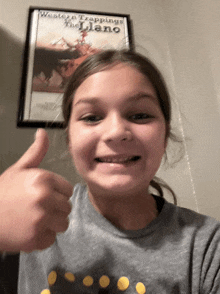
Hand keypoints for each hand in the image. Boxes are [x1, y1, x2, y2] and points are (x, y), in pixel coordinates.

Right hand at [0, 129, 72, 251]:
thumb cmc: (3, 193)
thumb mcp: (19, 169)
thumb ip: (36, 152)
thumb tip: (42, 132)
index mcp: (43, 179)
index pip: (68, 190)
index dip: (56, 193)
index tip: (43, 195)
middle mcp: (45, 198)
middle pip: (67, 207)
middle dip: (54, 208)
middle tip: (36, 208)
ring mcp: (41, 219)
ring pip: (63, 223)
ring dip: (51, 224)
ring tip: (34, 219)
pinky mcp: (36, 239)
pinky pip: (52, 239)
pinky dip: (42, 237)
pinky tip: (29, 230)